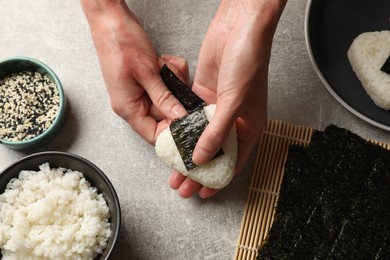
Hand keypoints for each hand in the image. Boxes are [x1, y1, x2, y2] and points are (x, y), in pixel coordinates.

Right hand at [80, 0, 186, 143]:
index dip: (172, 131)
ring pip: (167, 97)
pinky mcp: (145, 80)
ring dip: (173, 81)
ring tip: (167, 65)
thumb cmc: (120, 42)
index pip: (153, 134)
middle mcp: (132, 103)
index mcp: (128, 107)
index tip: (189, 120)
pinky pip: (164, 84)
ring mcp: (139, 91)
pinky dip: (169, 72)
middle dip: (176, 97)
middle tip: (178, 80)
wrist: (110, 19)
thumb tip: (179, 117)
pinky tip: (163, 60)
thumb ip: (164, 97)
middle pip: (164, 114)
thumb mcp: (147, 72)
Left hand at [169, 0, 286, 197]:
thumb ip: (216, 132)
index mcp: (249, 125)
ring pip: (198, 137)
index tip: (203, 193)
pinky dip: (180, 129)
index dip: (218, 178)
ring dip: (186, 152)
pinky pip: (190, 117)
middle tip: (182, 186)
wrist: (239, 28)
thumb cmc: (249, 62)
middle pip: (213, 152)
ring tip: (172, 169)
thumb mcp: (234, 102)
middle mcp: (233, 119)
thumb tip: (202, 158)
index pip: (233, 160)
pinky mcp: (202, 94)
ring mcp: (216, 107)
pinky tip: (170, 141)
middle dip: (197, 170)